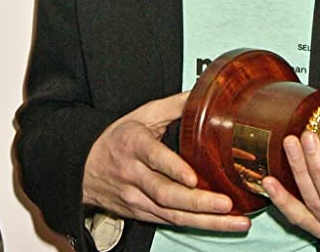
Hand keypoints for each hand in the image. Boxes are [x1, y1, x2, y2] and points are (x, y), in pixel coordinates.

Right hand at [82, 92, 249, 231]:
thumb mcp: (142, 115)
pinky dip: (197, 226)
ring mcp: (137, 199)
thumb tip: (201, 93)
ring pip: (172, 215)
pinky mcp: (143, 214)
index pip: (154, 158)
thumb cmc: (117, 139)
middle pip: (166, 194)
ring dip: (205, 221)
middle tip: (226, 204)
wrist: (85, 169)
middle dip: (198, 202)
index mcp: (134, 145)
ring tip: (235, 221)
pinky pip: (171, 222)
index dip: (174, 169)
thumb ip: (173, 105)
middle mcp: (134, 175)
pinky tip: (220, 224)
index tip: (194, 178)